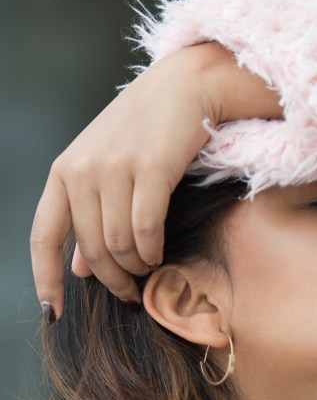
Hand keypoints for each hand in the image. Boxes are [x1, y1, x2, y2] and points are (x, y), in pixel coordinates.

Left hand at [30, 41, 281, 319]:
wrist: (188, 86)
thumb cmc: (149, 131)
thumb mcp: (108, 171)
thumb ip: (90, 218)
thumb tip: (78, 270)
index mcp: (64, 171)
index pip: (43, 237)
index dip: (46, 279)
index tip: (54, 314)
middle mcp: (81, 169)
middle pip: (90, 249)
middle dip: (112, 280)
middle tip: (130, 294)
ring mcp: (114, 167)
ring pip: (118, 244)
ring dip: (136, 266)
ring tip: (149, 267)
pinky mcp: (150, 168)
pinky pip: (146, 231)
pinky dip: (153, 251)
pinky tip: (160, 254)